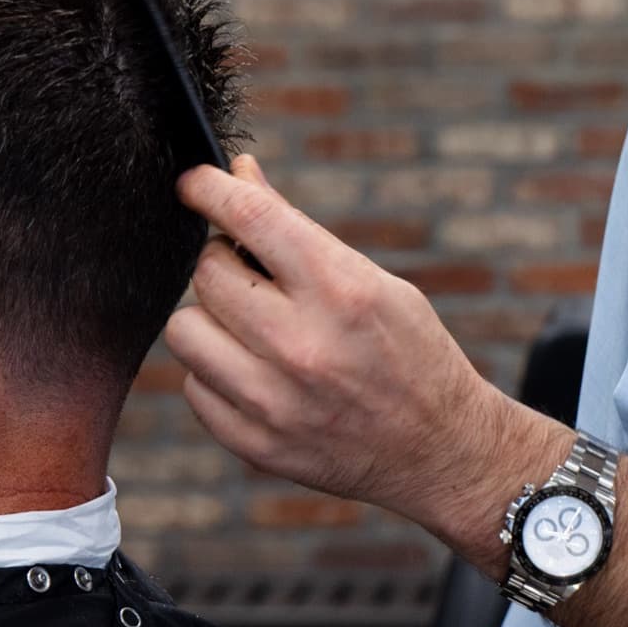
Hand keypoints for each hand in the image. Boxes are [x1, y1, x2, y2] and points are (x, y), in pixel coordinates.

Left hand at [166, 157, 561, 543]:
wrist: (440, 450)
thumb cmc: (411, 352)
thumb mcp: (371, 279)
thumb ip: (297, 230)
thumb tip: (239, 176)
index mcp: (341, 291)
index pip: (250, 218)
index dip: (209, 189)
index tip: (193, 182)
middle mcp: (302, 345)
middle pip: (208, 274)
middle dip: (223, 261)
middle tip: (252, 272)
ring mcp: (273, 401)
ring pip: (187, 330)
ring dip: (212, 319)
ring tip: (252, 326)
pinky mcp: (255, 444)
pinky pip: (195, 386)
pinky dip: (218, 372)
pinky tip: (258, 372)